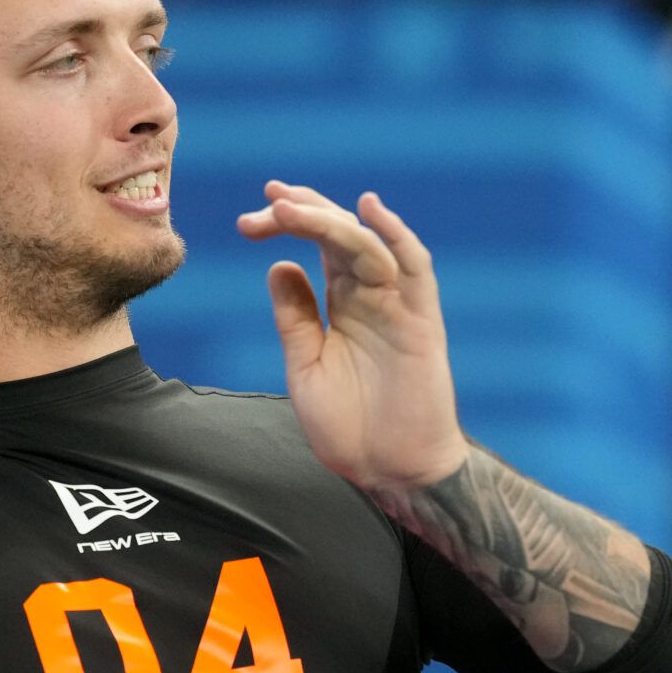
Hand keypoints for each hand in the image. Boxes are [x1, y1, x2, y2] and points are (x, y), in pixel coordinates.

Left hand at [237, 181, 467, 493]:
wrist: (388, 471)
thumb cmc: (349, 426)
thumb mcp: (305, 365)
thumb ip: (295, 317)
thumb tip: (279, 265)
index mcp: (343, 303)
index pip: (317, 246)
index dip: (288, 225)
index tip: (249, 220)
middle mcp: (371, 296)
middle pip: (339, 235)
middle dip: (301, 213)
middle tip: (265, 201)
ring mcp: (398, 306)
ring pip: (367, 245)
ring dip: (330, 220)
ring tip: (290, 206)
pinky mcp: (422, 323)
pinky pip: (415, 270)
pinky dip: (397, 236)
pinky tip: (370, 210)